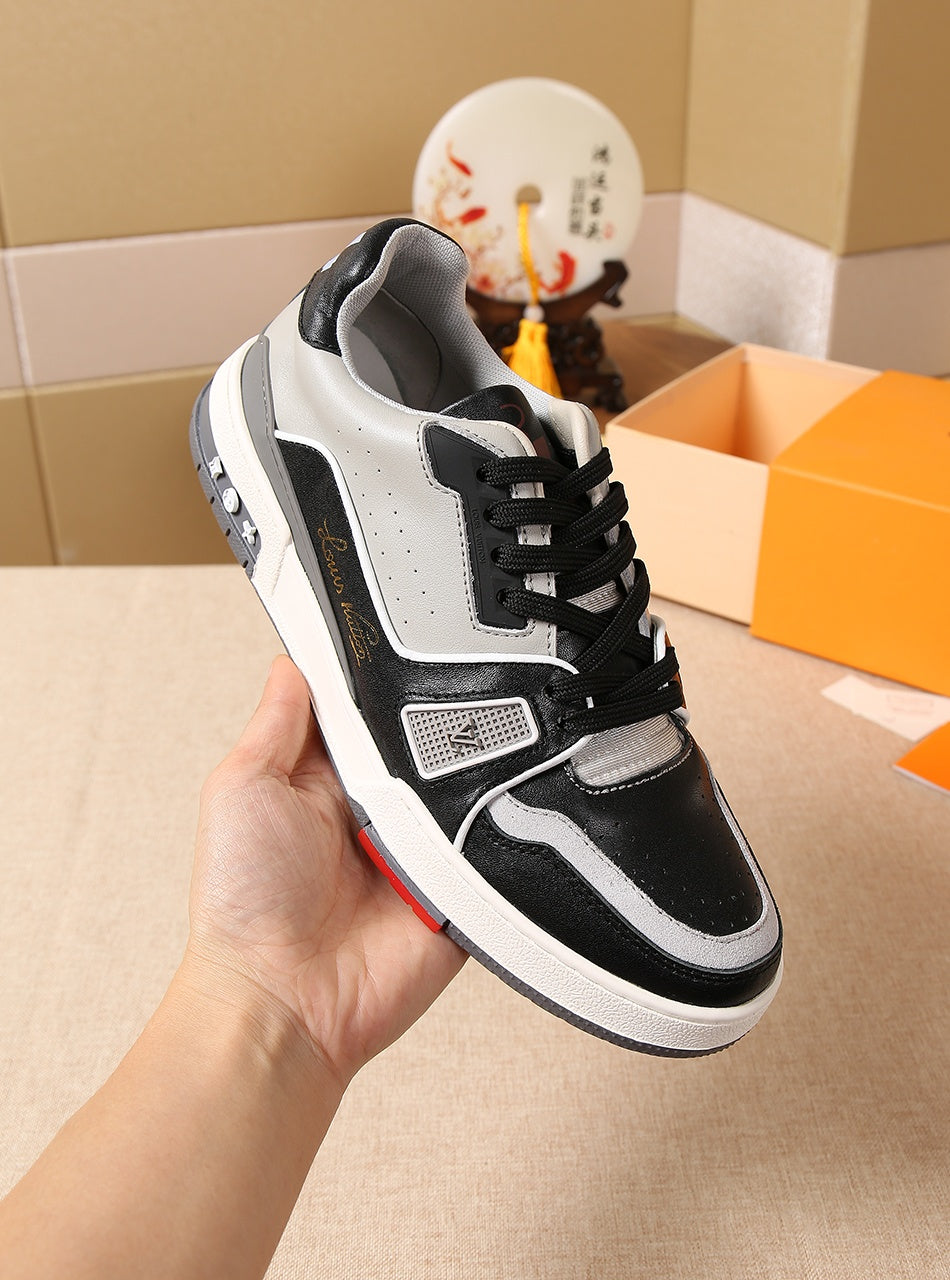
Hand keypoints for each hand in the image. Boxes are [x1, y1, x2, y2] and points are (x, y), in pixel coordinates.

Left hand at [185, 655, 464, 1085]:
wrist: (286, 1003)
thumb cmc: (243, 903)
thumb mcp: (241, 787)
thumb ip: (277, 722)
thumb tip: (294, 658)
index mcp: (327, 778)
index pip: (367, 709)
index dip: (383, 677)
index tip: (409, 633)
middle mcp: (379, 807)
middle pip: (425, 739)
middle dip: (437, 717)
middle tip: (455, 684)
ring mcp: (423, 846)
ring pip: (469, 781)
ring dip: (469, 768)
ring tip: (473, 748)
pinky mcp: (460, 885)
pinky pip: (495, 839)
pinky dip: (499, 820)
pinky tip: (498, 796)